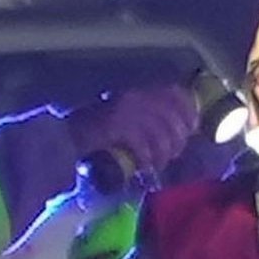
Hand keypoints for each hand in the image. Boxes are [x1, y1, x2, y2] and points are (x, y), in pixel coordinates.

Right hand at [68, 83, 198, 185]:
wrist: (67, 135)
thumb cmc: (99, 130)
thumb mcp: (128, 116)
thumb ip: (152, 118)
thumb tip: (181, 130)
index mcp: (139, 91)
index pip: (176, 94)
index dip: (189, 111)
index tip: (192, 128)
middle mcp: (135, 97)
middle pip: (172, 118)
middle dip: (177, 139)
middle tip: (173, 153)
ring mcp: (127, 111)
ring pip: (160, 134)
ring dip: (163, 153)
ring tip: (158, 163)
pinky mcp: (118, 126)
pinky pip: (143, 145)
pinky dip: (147, 159)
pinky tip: (144, 166)